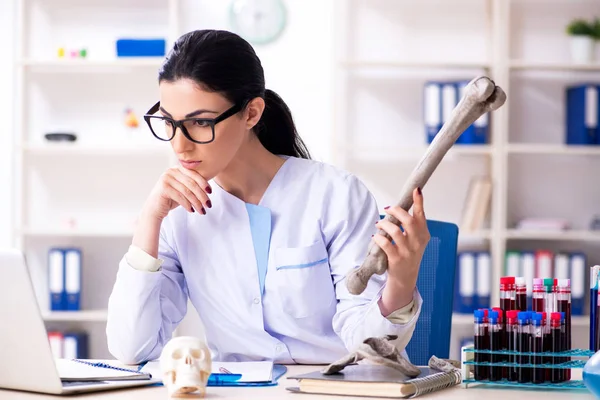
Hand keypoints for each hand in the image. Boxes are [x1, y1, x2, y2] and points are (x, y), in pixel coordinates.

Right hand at [142, 166, 212, 219]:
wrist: (155, 208)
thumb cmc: (171, 198)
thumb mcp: (184, 189)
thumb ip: (193, 185)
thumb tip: (209, 188)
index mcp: (178, 168)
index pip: (194, 174)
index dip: (204, 183)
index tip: (210, 193)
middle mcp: (171, 171)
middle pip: (192, 183)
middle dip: (202, 195)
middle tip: (209, 205)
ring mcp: (166, 178)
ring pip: (187, 191)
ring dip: (196, 202)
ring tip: (202, 211)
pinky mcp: (163, 188)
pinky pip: (180, 197)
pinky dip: (187, 205)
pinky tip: (192, 211)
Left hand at [373, 187, 429, 308]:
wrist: (405, 277)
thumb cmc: (408, 254)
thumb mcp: (416, 239)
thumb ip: (412, 224)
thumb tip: (399, 207)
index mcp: (424, 234)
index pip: (422, 215)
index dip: (419, 202)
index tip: (416, 190)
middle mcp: (418, 243)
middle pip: (408, 221)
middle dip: (396, 211)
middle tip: (387, 209)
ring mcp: (408, 252)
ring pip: (395, 232)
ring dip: (384, 224)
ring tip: (379, 223)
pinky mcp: (397, 259)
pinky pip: (386, 244)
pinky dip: (379, 238)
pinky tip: (376, 237)